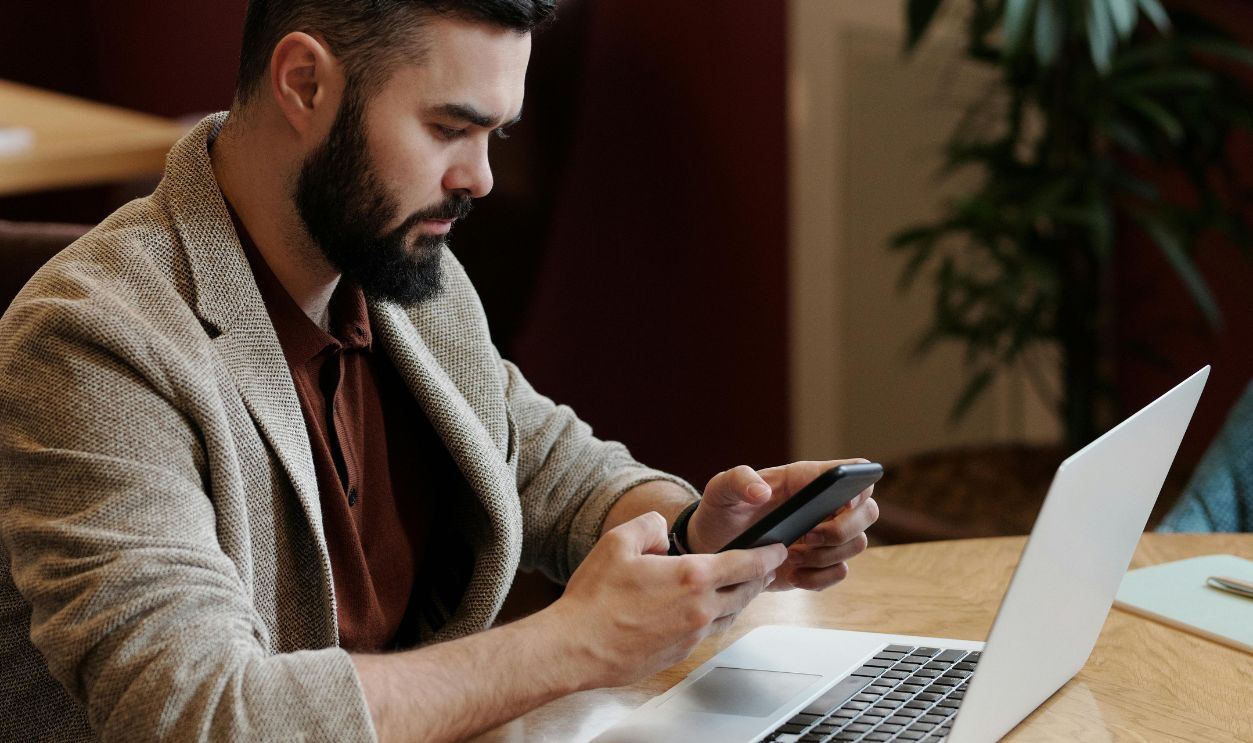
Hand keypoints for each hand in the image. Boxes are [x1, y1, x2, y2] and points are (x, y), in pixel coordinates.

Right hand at [544, 512, 786, 689]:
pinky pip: (708, 633)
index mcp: (691, 577)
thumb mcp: (618, 542)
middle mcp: (699, 609)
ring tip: (739, 589)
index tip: (778, 550)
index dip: (767, 556)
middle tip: (765, 568)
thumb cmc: (594, 600)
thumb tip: (661, 529)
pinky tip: (705, 613)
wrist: (577, 647)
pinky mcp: (679, 654)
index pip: (745, 564)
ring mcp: (691, 635)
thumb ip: (648, 526)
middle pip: (746, 592)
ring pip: (730, 615)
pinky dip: (715, 619)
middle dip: (760, 578)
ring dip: (740, 600)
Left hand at [685, 459, 878, 591]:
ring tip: (792, 556)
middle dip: (844, 528)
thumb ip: (738, 481)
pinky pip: (839, 572)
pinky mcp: (817, 564)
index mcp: (805, 479)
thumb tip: (762, 491)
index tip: (844, 502)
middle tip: (808, 536)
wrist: (715, 548)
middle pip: (868, 511)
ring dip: (828, 554)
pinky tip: (793, 574)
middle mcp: (823, 506)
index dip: (859, 484)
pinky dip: (820, 578)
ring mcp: (823, 537)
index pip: (850, 471)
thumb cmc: (722, 511)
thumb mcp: (721, 489)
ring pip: (857, 544)